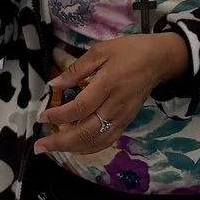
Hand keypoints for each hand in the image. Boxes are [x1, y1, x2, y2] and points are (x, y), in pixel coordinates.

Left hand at [35, 33, 189, 155]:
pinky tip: (74, 148)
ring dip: (72, 148)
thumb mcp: (101, 51)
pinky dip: (88, 148)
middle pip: (86, 132)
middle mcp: (115, 106)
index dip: (59, 116)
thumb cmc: (129, 51)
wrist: (159, 61)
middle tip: (39, 146)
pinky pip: (106, 141)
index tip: (42, 117)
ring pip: (95, 141)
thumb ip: (76, 69)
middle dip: (60, 142)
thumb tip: (54, 84)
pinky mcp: (126, 123)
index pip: (80, 108)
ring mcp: (122, 118)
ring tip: (52, 148)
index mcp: (108, 85)